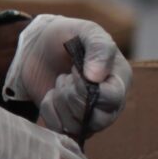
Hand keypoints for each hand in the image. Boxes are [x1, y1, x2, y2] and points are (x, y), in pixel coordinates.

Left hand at [5, 15, 130, 137]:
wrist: (37, 46)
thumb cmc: (67, 36)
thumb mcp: (85, 30)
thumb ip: (98, 47)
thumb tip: (96, 77)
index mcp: (119, 80)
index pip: (113, 98)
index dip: (88, 88)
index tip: (74, 69)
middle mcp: (110, 103)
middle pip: (96, 120)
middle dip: (72, 96)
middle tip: (66, 75)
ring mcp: (90, 116)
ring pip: (75, 126)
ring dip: (59, 101)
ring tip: (60, 80)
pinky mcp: (69, 122)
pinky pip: (58, 128)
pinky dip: (48, 109)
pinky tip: (51, 93)